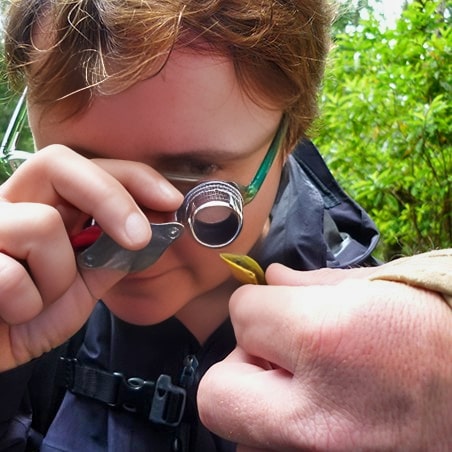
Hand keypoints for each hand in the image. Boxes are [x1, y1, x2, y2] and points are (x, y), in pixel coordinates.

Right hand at [0, 146, 181, 370]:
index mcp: (42, 208)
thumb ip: (107, 260)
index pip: (89, 169)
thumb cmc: (24, 322)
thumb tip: (148, 233)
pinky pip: (11, 275)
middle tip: (138, 237)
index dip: (133, 177)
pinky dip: (26, 306)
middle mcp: (10, 205)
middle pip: (58, 163)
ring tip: (38, 301)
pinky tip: (11, 314)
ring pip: (42, 224)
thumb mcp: (79, 291)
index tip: (170, 200)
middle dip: (110, 198)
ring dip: (57, 278)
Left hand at [198, 264, 451, 450]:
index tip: (283, 310)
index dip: (261, 306)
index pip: (241, 315)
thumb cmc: (447, 330)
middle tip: (281, 357)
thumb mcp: (384, 287)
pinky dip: (284, 434)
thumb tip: (271, 279)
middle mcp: (315, 416)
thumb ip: (312, 284)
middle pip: (217, 393)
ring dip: (262, 406)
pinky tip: (324, 417)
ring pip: (242, 435)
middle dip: (243, 367)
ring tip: (310, 391)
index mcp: (327, 341)